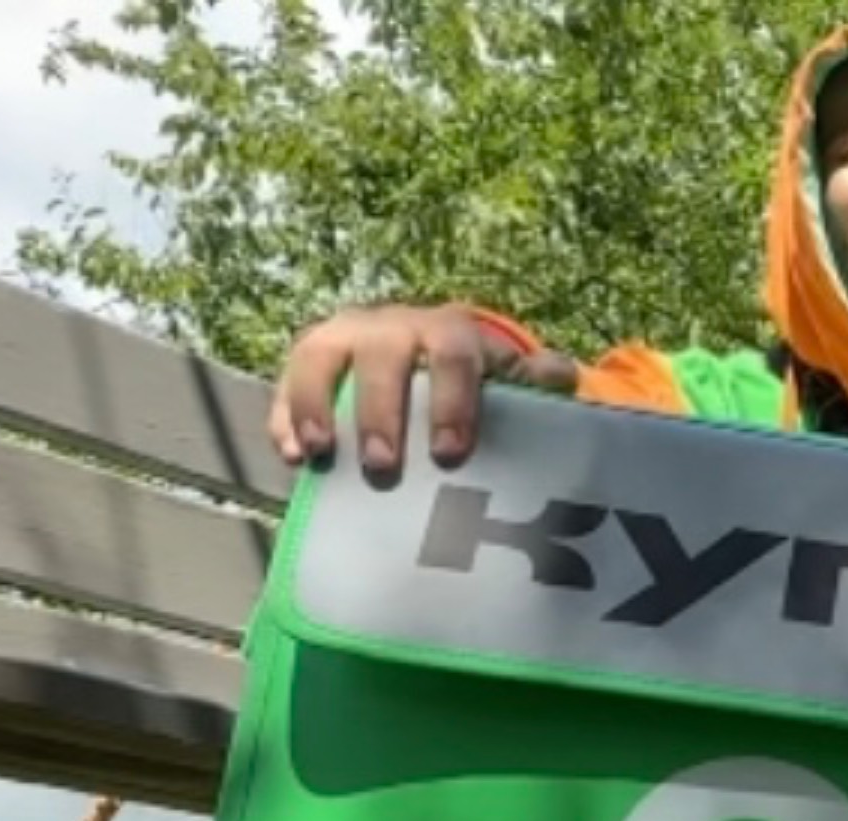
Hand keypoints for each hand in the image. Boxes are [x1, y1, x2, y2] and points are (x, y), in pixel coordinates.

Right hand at [268, 302, 579, 474]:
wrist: (422, 348)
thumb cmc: (472, 378)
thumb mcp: (504, 377)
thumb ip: (531, 381)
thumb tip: (562, 375)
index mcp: (449, 331)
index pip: (454, 355)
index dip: (452, 401)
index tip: (450, 452)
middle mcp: (392, 326)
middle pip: (382, 358)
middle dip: (381, 413)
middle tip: (384, 466)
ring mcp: (344, 338)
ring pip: (320, 357)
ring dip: (316, 405)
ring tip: (319, 453)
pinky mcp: (308, 360)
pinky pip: (286, 381)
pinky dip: (284, 416)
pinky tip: (291, 457)